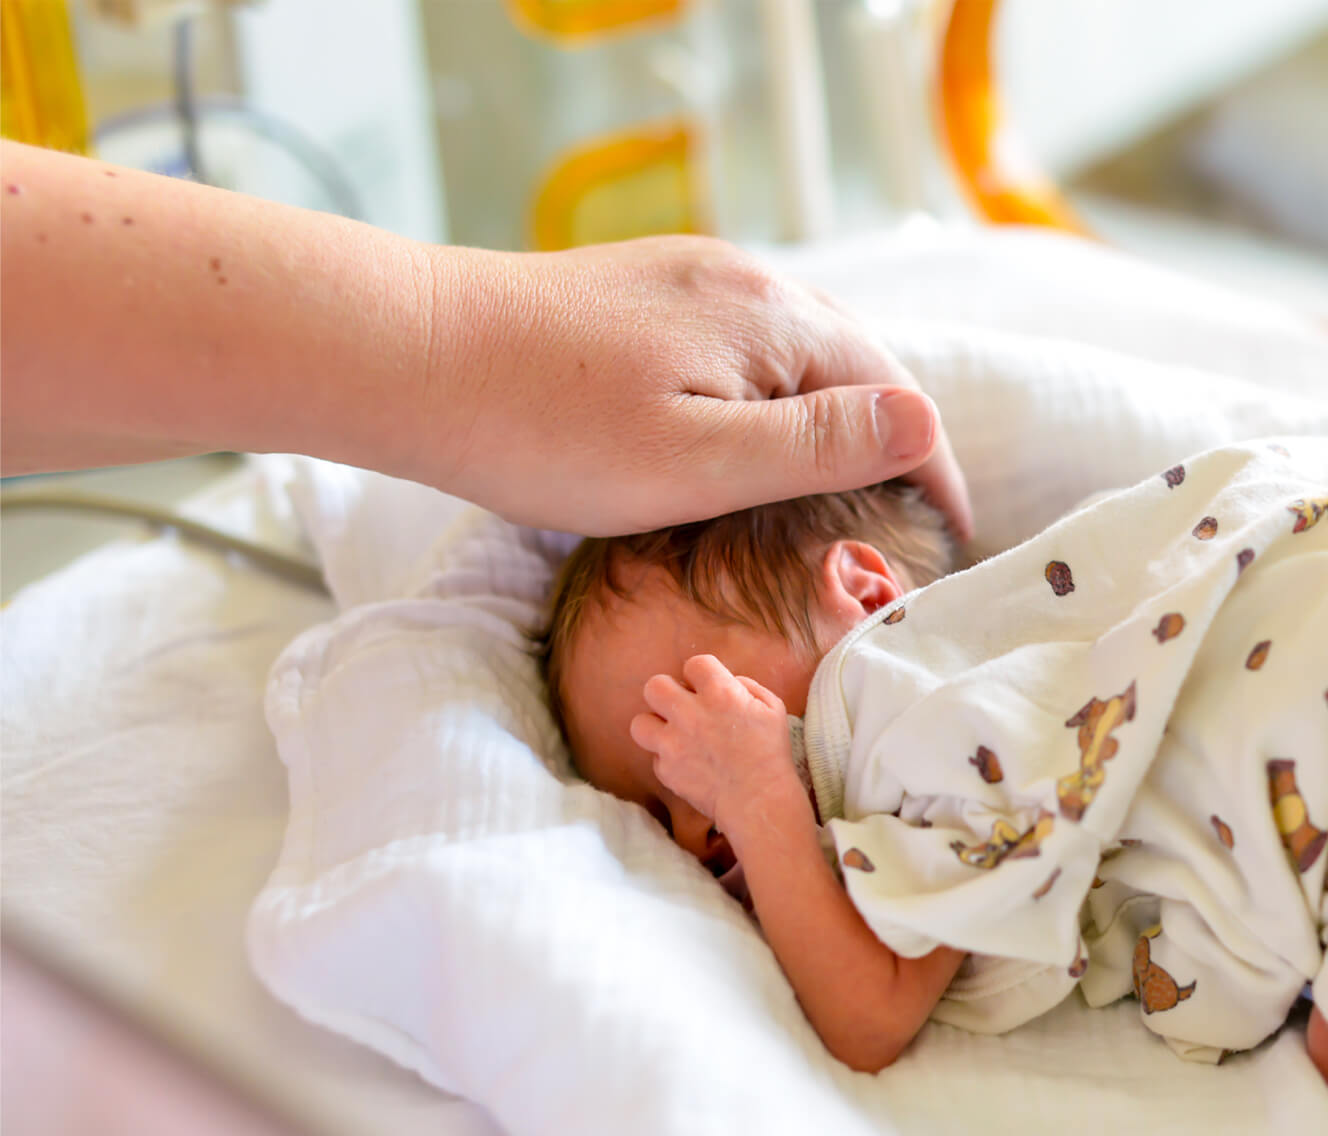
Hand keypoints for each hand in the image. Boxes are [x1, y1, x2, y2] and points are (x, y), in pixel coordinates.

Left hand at [432, 236, 972, 537]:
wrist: (412, 356)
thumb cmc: (546, 428)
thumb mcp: (696, 460)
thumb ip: (814, 445)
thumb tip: (925, 423)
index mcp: (771, 320)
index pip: (891, 390)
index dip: (931, 466)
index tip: (950, 532)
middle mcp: (741, 281)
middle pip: (849, 363)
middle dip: (885, 438)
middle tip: (901, 517)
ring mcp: (685, 280)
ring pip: (788, 353)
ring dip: (826, 415)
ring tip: (837, 485)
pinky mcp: (639, 295)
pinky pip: (734, 346)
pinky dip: (764, 395)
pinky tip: (745, 432)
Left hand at [629, 654, 803, 835]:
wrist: (759, 799)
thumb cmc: (770, 753)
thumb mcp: (772, 707)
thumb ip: (746, 686)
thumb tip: (727, 682)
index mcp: (719, 693)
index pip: (693, 664)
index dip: (699, 675)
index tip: (706, 688)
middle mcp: (690, 713)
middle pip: (654, 686)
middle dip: (667, 693)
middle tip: (681, 707)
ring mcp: (674, 743)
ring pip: (640, 723)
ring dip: (655, 727)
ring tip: (672, 735)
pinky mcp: (666, 769)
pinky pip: (655, 757)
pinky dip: (668, 760)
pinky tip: (687, 764)